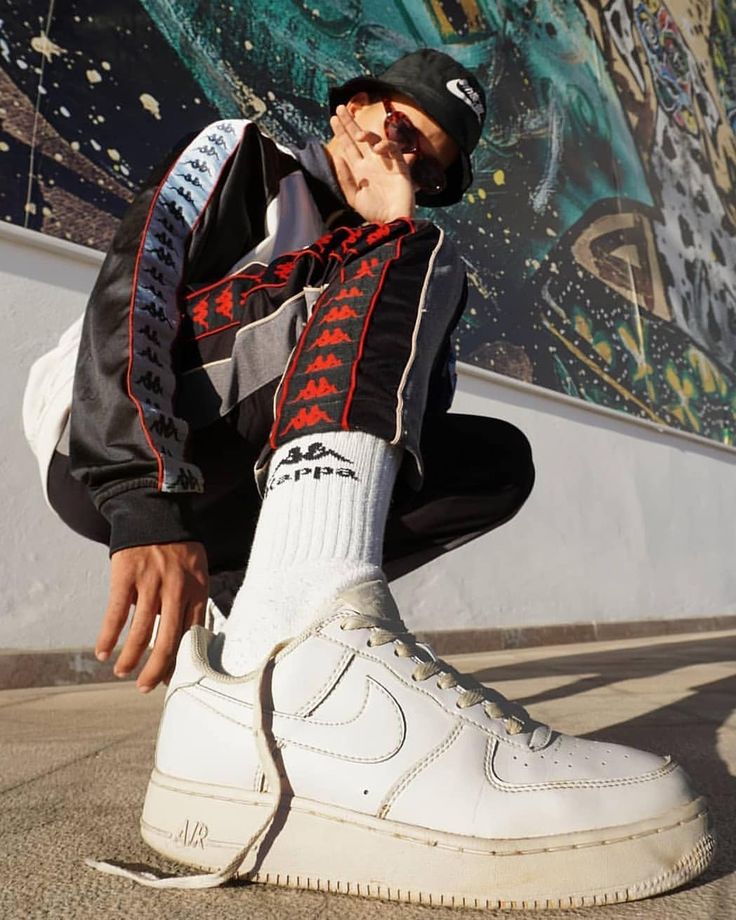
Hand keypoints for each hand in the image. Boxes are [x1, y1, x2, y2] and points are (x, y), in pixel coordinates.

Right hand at [96, 542, 208, 692]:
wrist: (153, 511)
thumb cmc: (176, 548)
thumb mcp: (195, 572)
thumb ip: (189, 602)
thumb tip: (182, 640)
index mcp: (197, 589)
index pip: (191, 634)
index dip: (181, 661)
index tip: (171, 679)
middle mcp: (176, 589)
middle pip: (167, 640)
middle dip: (155, 670)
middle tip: (145, 687)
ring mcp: (151, 583)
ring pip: (140, 632)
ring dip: (129, 657)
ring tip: (122, 671)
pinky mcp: (126, 576)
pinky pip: (116, 614)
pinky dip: (108, 637)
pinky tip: (103, 652)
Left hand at [329, 105, 414, 222]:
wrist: (392, 221)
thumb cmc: (374, 212)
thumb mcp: (354, 197)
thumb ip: (345, 178)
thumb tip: (337, 157)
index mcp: (360, 169)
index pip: (349, 146)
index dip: (341, 132)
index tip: (333, 118)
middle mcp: (371, 163)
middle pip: (359, 138)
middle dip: (350, 123)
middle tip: (340, 109)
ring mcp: (385, 163)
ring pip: (375, 140)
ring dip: (367, 134)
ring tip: (359, 134)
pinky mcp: (399, 165)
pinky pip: (392, 149)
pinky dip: (385, 145)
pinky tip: (377, 147)